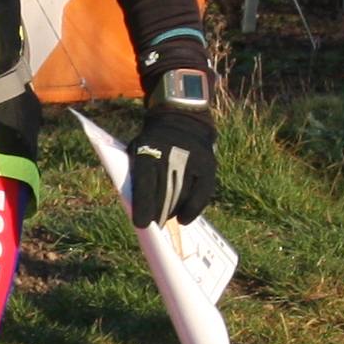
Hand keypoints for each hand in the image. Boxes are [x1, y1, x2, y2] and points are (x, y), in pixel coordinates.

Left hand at [127, 108, 216, 228]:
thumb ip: (135, 176)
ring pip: (183, 197)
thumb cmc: (152, 142)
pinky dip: (192, 210)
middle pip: (164, 195)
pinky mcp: (208, 166)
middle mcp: (171, 156)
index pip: (145, 185)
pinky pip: (202, 195)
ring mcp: (192, 161)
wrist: (180, 118)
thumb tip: (137, 209)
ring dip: (173, 212)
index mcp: (148, 151)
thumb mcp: (137, 150)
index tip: (142, 224)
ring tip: (167, 217)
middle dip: (158, 214)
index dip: (143, 208)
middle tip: (155, 224)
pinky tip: (184, 219)